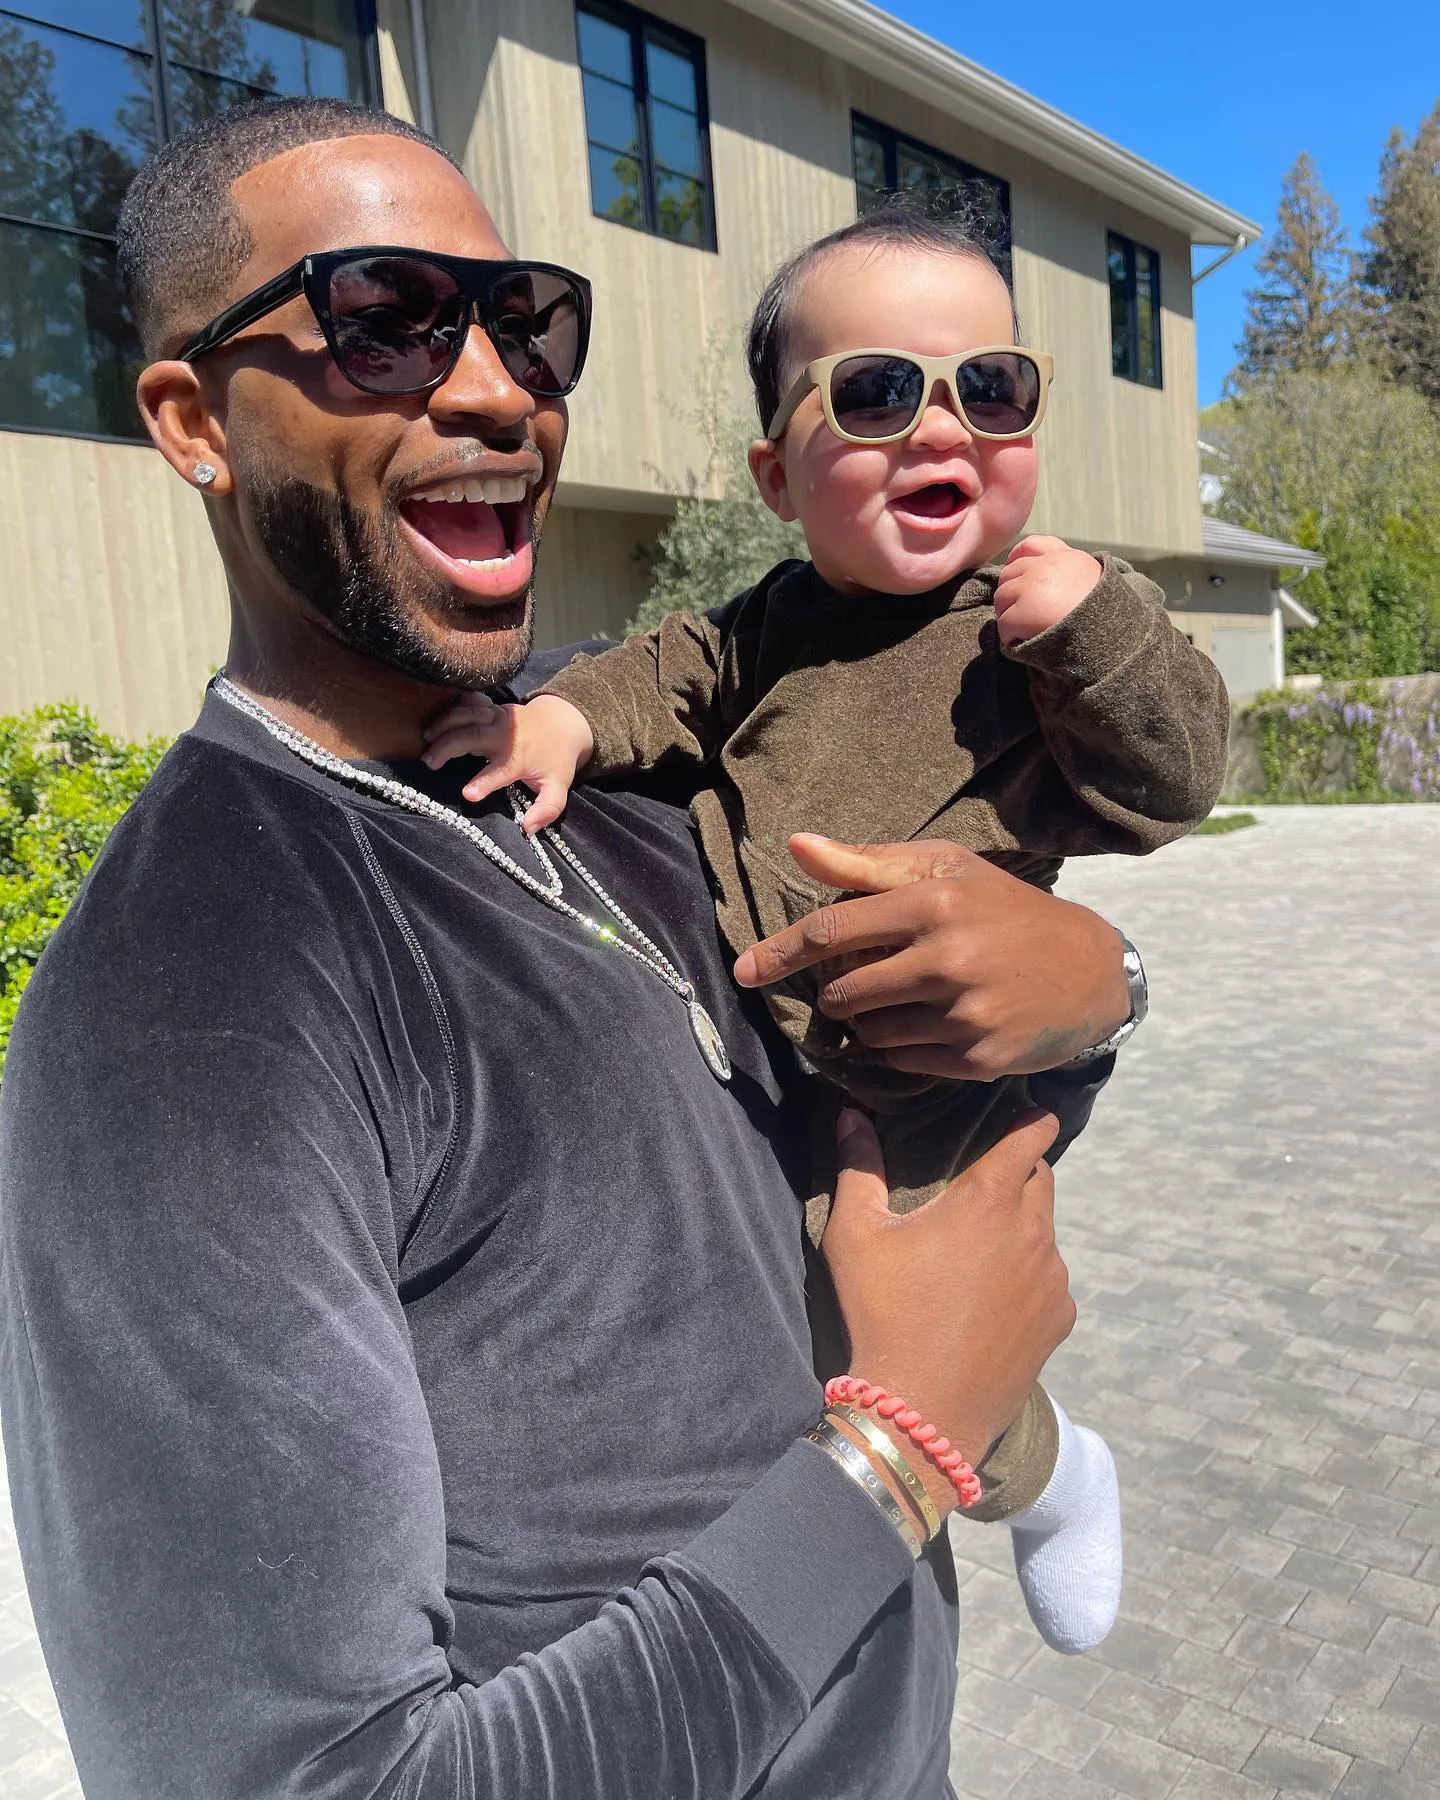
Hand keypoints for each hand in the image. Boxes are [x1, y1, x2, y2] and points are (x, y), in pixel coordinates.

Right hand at [422, 694, 595, 831]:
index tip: (467, 794)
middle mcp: (506, 736)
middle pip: (472, 736)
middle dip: (447, 747)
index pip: (500, 771)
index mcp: (519, 759)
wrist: (563, 723)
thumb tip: (529, 828)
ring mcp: (498, 718)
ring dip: (444, 725)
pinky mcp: (492, 707)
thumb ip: (546, 809)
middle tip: (428, 762)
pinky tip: (436, 717)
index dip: (484, 782)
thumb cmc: (555, 761)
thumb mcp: (558, 788)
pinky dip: (452, 707)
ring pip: (466, 715)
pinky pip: (468, 702)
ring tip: (425, 740)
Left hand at [733, 835, 1128, 1078]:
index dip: (779, 954)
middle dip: (836, 991)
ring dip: (866, 1021)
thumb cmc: (1003, 910)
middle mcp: (946, 959)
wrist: (1088, 971)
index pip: (832, 932)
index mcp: (932, 903)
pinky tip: (927, 1025)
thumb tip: (795, 845)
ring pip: (869, 1031)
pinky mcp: (977, 1059)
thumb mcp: (944, 869)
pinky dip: (897, 1048)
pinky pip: (900, 1062)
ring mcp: (964, 1013)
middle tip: (861, 981)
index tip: (743, 972)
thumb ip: (866, 863)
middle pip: (843, 991)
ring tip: (901, 1000)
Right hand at [825, 1108, 1073, 1517]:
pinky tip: (991, 1300)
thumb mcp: (856, 1236)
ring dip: (1022, 1228)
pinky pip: (1050, 1281)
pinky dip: (1028, 1277)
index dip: (1033, 1119)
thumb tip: (851, 1116)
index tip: (1029, 1113)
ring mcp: (1052, 1280)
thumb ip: (859, 1167)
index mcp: (989, 1200)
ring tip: (979, 1253)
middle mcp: (1033, 1232)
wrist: (921, 1411)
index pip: (1032, 1137)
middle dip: (1020, 1173)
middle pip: (1042, 1180)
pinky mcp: (1059, 1321)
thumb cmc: (884, 1314)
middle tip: (981, 1188)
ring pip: (1045, 1233)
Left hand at [993, 535, 1102, 645]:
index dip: (1018, 563)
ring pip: (1002, 598)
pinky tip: (1028, 642)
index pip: (1031, 546)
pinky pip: (1004, 623)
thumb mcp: (1095, 581)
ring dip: (1010, 616)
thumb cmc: (1107, 617)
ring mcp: (1033, 586)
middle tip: (1026, 617)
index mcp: (1067, 557)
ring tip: (1028, 630)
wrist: (1114, 638)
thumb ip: (1071, 572)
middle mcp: (1048, 565)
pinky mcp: (1024, 611)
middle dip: (1013, 595)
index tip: (1022, 583)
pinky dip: (1011, 637)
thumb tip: (1047, 583)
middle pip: (1010, 574)